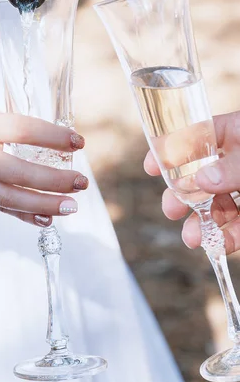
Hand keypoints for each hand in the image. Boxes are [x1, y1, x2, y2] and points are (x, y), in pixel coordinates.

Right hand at [0, 87, 88, 226]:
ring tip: (71, 207)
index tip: (78, 142)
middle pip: (21, 173)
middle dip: (55, 181)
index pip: (24, 131)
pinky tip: (45, 219)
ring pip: (10, 198)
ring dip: (44, 205)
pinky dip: (22, 214)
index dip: (54, 138)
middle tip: (81, 183)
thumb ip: (4, 125)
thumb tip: (40, 140)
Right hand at [144, 111, 239, 253]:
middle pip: (201, 177)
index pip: (196, 137)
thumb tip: (199, 181)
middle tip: (170, 211)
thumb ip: (233, 166)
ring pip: (218, 206)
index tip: (150, 168)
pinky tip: (216, 247)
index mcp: (237, 133)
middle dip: (182, 197)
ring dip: (203, 224)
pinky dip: (227, 238)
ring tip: (193, 239)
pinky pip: (239, 226)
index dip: (170, 151)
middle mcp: (237, 161)